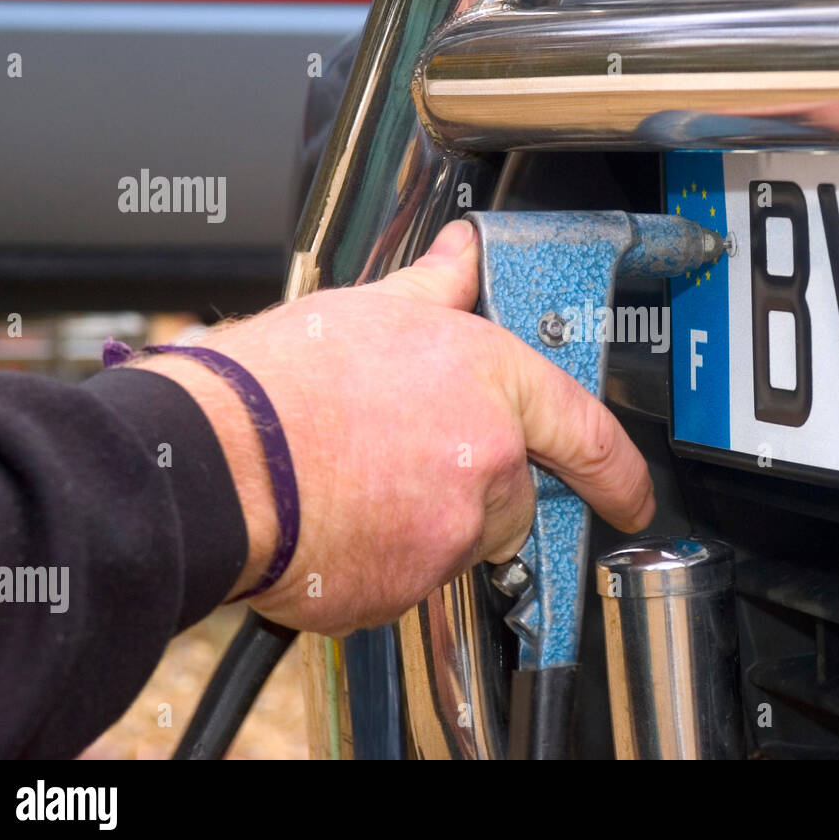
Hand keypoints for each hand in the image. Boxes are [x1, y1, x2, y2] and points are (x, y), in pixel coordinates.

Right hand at [140, 220, 654, 634]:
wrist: (207, 461)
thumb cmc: (277, 384)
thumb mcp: (373, 310)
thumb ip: (439, 287)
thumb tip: (465, 252)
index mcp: (489, 381)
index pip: (587, 431)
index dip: (620, 472)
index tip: (630, 496)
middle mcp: (485, 458)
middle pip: (519, 498)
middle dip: (479, 491)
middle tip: (410, 465)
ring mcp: (449, 529)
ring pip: (465, 542)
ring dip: (431, 526)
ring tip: (362, 486)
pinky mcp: (407, 587)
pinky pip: (416, 580)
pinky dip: (388, 560)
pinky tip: (343, 520)